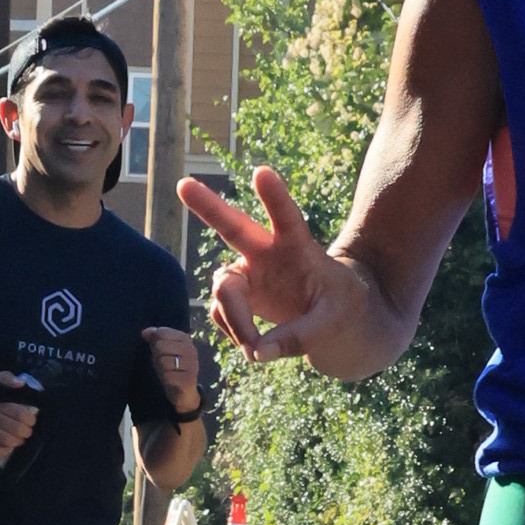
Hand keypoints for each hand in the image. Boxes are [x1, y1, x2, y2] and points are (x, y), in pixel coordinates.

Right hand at [0, 371, 40, 466]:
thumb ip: (4, 377)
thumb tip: (21, 383)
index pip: (21, 414)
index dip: (30, 419)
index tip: (30, 421)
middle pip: (17, 429)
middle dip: (26, 432)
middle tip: (25, 431)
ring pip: (8, 441)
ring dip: (17, 441)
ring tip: (17, 439)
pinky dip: (4, 451)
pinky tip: (7, 446)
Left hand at [140, 324, 205, 421]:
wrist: (183, 392)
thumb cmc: (171, 368)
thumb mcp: (161, 351)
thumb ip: (154, 338)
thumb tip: (145, 332)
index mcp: (185, 338)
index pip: (162, 332)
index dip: (155, 343)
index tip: (162, 352)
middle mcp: (191, 349)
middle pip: (160, 346)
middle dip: (157, 357)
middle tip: (164, 364)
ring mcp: (192, 364)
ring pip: (163, 361)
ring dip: (161, 369)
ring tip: (168, 372)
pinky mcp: (189, 379)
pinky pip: (167, 376)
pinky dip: (165, 379)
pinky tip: (171, 381)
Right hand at [181, 165, 351, 359]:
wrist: (333, 316)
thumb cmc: (341, 307)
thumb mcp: (335, 321)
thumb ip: (299, 337)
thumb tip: (256, 353)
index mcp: (299, 246)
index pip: (287, 217)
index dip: (274, 196)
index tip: (261, 172)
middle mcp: (267, 252)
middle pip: (233, 227)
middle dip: (207, 206)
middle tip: (183, 184)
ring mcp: (248, 272)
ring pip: (224, 289)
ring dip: (235, 320)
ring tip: (255, 347)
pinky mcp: (238, 294)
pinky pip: (221, 314)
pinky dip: (234, 333)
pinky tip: (253, 344)